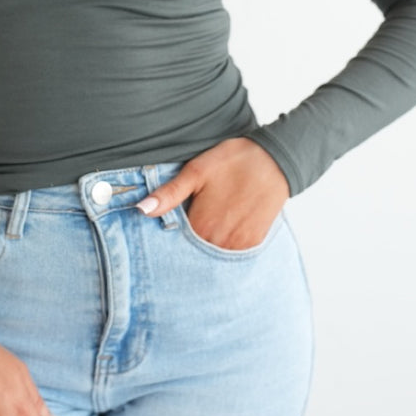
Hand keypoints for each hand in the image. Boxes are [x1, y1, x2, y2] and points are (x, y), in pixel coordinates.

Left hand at [136, 137, 289, 250]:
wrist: (275, 160)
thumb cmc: (233, 162)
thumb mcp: (195, 172)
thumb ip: (168, 194)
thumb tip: (140, 209)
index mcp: (201, 226)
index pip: (173, 245)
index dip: (167, 237)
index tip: (164, 229)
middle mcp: (218, 242)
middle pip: (192, 253)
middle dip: (184, 244)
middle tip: (189, 220)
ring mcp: (238, 246)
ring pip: (211, 255)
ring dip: (203, 246)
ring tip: (205, 223)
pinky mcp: (253, 243)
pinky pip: (230, 254)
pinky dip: (222, 246)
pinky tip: (219, 229)